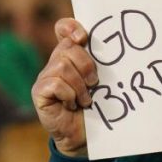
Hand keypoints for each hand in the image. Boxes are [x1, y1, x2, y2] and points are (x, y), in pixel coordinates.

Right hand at [31, 19, 97, 156]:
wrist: (87, 134)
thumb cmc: (99, 104)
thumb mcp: (104, 79)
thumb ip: (103, 61)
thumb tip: (121, 45)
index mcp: (71, 55)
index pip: (64, 28)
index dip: (71, 27)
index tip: (84, 37)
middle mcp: (55, 62)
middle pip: (68, 47)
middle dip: (87, 65)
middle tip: (95, 83)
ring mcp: (45, 77)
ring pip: (62, 66)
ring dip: (80, 85)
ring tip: (86, 98)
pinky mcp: (39, 93)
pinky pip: (55, 84)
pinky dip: (70, 95)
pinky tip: (73, 105)